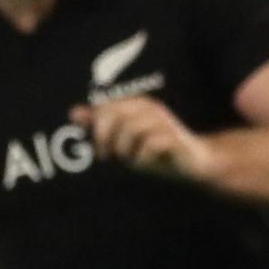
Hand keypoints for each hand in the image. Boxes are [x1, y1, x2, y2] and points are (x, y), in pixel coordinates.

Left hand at [71, 97, 211, 186]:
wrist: (195, 164)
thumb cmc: (156, 151)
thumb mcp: (123, 139)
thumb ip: (100, 124)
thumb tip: (73, 113)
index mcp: (136, 104)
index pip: (105, 107)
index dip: (96, 128)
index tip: (99, 148)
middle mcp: (150, 108)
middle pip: (115, 116)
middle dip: (106, 139)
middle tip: (109, 156)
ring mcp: (164, 123)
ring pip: (131, 130)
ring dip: (125, 150)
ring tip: (130, 160)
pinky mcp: (176, 139)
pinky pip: (150, 146)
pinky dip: (142, 159)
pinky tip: (146, 164)